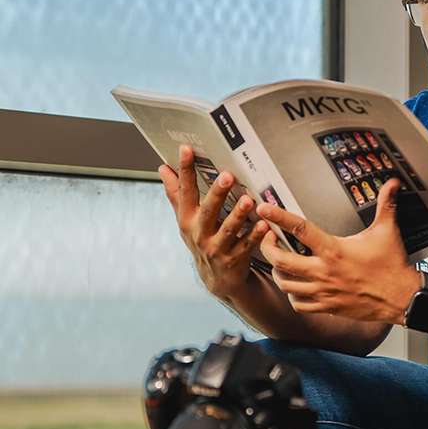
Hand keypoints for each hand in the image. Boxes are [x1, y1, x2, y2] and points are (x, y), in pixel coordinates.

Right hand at [158, 145, 268, 299]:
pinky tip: (265, 224)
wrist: (216, 279)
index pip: (184, 191)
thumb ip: (176, 194)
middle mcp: (200, 233)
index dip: (185, 170)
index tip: (187, 149)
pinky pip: (247, 246)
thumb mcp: (186, 220)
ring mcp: (217, 248)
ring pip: (228, 229)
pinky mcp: (235, 259)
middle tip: (227, 176)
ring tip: (247, 200)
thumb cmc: (202, 241)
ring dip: (238, 215)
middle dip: (217, 193)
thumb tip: (163, 168)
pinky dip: (256, 235)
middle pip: (208, 210)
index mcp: (188, 219)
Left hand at [256, 177, 418, 322]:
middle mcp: (324, 272)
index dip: (278, 217)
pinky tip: (296, 287)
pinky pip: (299, 305)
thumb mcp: (387, 231)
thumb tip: (392, 184)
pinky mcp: (328, 307)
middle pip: (281, 261)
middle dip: (267, 248)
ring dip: (278, 272)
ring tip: (279, 262)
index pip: (300, 229)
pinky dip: (292, 295)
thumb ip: (385, 205)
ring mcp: (324, 292)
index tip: (264, 209)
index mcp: (334, 250)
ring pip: (285, 284)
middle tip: (268, 239)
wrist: (402, 298)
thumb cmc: (392, 265)